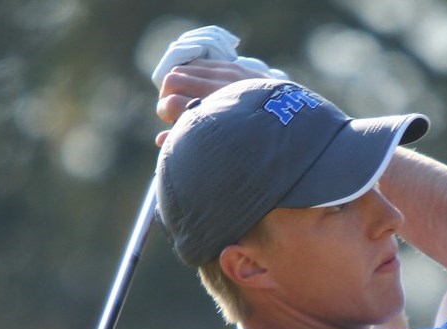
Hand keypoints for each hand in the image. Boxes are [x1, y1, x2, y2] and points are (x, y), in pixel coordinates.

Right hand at [154, 59, 274, 145]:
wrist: (287, 124)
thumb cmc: (249, 143)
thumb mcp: (219, 147)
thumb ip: (189, 141)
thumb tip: (160, 140)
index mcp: (213, 113)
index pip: (169, 103)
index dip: (166, 112)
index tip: (174, 121)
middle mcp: (218, 90)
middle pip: (172, 80)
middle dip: (167, 95)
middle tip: (176, 110)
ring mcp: (227, 75)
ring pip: (184, 68)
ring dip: (179, 83)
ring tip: (187, 97)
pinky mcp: (234, 67)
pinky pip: (200, 62)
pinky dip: (192, 73)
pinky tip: (199, 87)